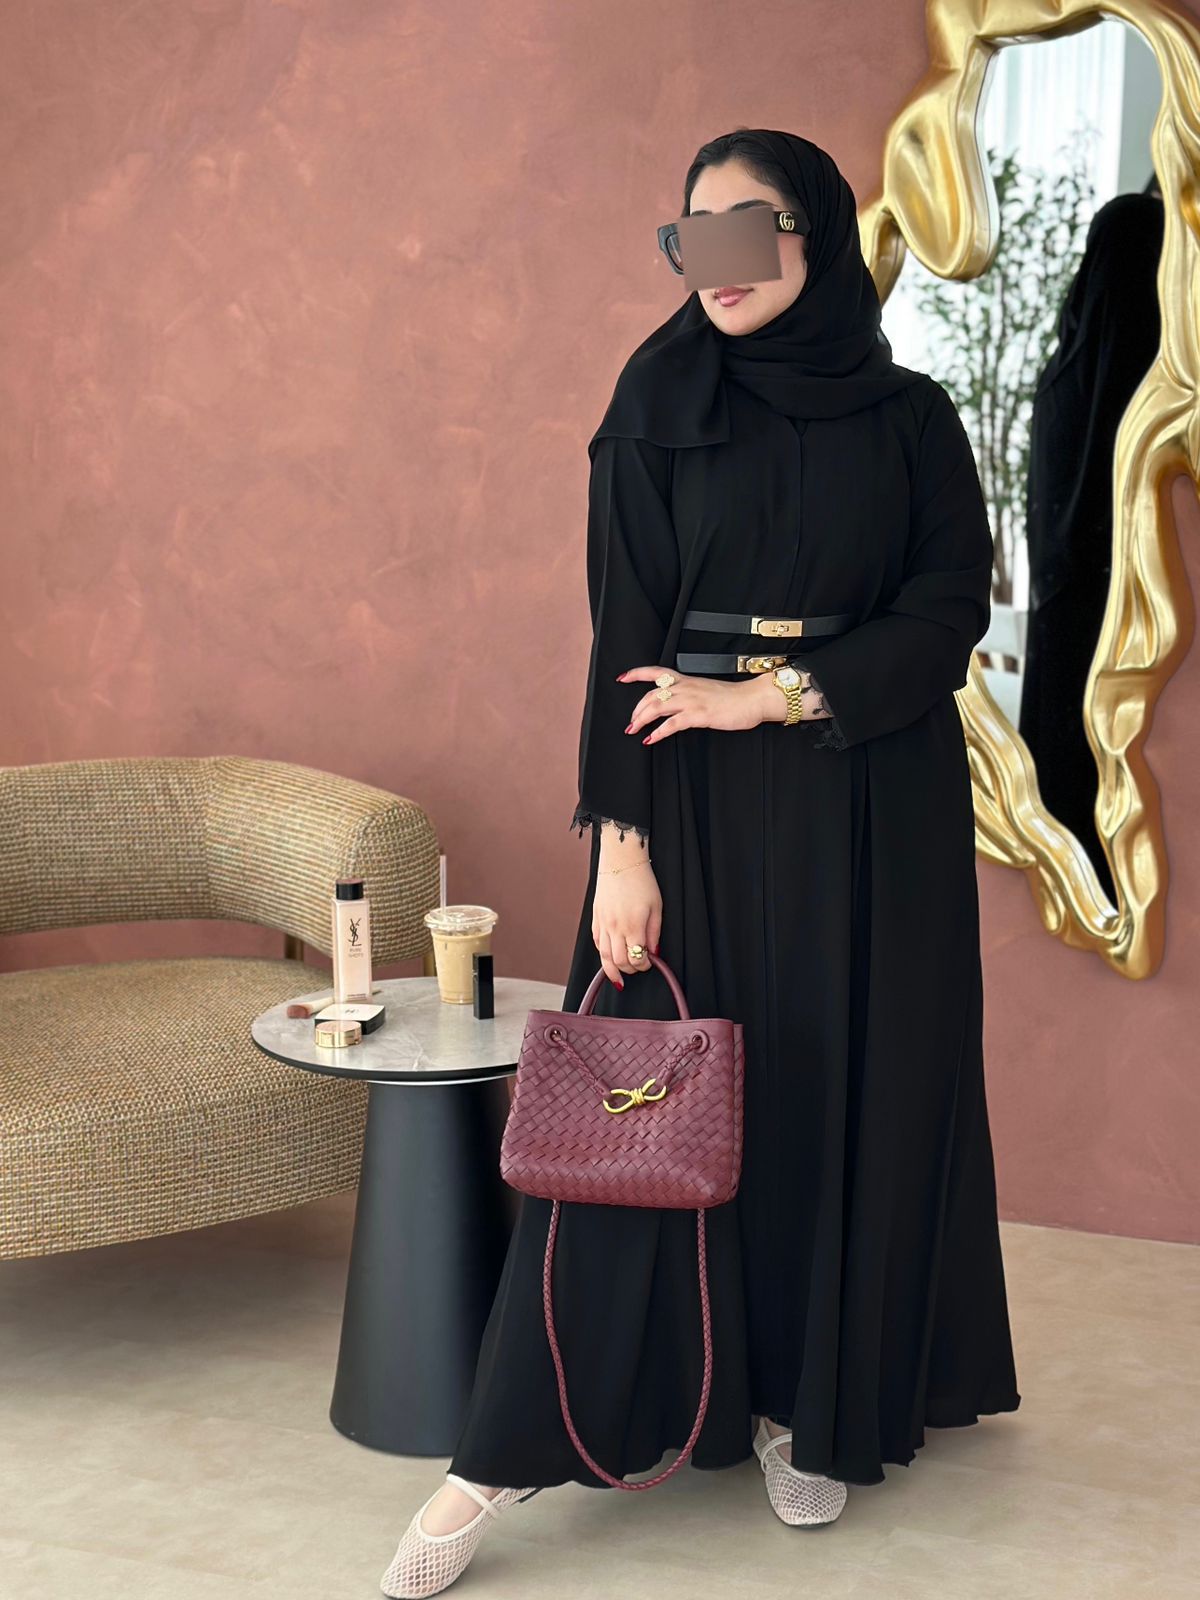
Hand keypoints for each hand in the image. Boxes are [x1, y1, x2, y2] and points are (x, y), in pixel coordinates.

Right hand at [592, 834, 660, 984]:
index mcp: (632, 925)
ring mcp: (602, 922)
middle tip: (638, 968)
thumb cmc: (642, 881)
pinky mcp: (595, 917)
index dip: (644, 965)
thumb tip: (653, 953)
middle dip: (630, 969)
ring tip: (618, 977)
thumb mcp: (657, 907)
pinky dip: (603, 953)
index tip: (649, 963)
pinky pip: (597, 942)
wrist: (621, 860)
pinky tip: (609, 956)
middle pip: (618, 961)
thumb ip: (655, 933)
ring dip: (612, 969)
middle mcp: (615, 927)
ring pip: (604, 956)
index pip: (636, 957)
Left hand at [618, 665, 825, 740]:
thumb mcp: (706, 690)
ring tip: (633, 730)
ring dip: (640, 719)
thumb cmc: (733, 698)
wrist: (752, 699)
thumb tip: (676, 704)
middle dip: (636, 709)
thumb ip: (690, 694)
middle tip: (630, 722)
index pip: (655, 672)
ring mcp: (691, 701)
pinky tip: (650, 739)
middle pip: (650, 694)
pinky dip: (657, 733)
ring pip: (656, 707)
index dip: (636, 674)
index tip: (622, 678)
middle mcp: (685, 687)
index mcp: (686, 680)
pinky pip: (671, 724)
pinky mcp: (698, 715)